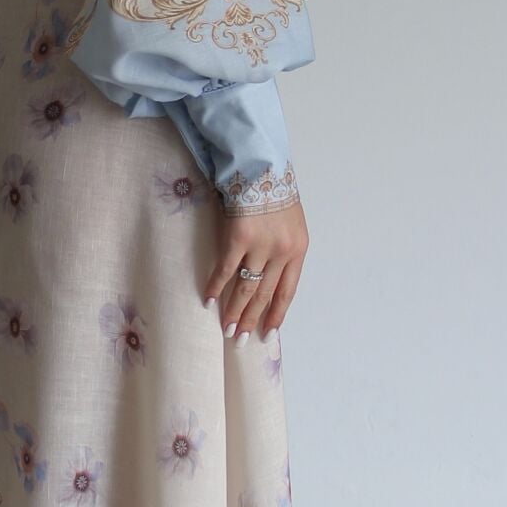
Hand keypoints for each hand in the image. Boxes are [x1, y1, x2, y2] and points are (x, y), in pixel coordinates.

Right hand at [204, 200, 308, 340]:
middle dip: (251, 319)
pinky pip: (225, 270)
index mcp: (298, 251)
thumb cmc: (274, 193)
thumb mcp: (291, 225)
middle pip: (265, 294)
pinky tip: (208, 300)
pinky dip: (216, 287)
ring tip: (226, 329)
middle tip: (239, 339)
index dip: (276, 315)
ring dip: (234, 311)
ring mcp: (260, 246)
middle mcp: (281, 252)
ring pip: (246, 288)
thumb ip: (283, 250)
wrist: (261, 167)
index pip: (287, 292)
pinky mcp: (238, 239)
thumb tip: (268, 279)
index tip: (267, 334)